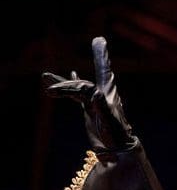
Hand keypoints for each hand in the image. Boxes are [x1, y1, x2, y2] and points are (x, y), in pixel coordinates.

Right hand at [42, 36, 136, 152]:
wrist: (117, 150)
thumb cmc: (115, 135)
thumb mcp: (108, 120)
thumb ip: (100, 106)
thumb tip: (93, 92)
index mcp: (107, 94)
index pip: (103, 71)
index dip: (101, 56)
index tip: (99, 40)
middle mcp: (102, 94)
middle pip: (85, 80)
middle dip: (79, 72)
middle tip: (79, 56)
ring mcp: (95, 101)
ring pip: (77, 87)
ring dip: (63, 82)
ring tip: (45, 76)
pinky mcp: (89, 109)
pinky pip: (77, 95)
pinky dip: (69, 88)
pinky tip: (64, 81)